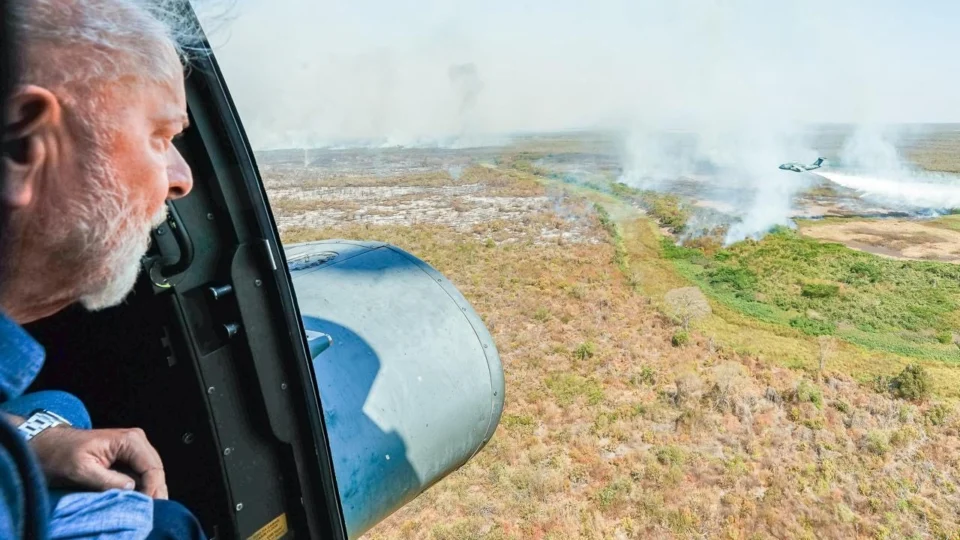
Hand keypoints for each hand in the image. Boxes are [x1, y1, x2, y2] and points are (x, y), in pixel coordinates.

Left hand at [29, 426, 167, 498]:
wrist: (48, 446)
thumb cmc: (61, 454)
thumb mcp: (81, 470)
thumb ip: (107, 480)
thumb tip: (131, 490)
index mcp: (129, 440)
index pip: (152, 468)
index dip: (152, 490)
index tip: (146, 508)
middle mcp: (136, 441)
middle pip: (156, 470)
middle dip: (156, 491)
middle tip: (152, 513)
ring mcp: (133, 448)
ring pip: (152, 473)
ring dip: (151, 490)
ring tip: (148, 509)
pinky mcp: (128, 457)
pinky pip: (142, 474)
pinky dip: (143, 487)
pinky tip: (140, 500)